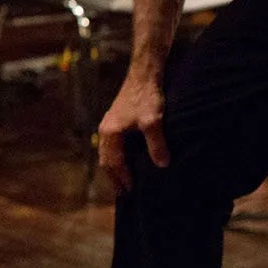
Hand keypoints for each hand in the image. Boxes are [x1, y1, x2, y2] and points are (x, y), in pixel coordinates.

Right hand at [97, 74, 169, 192]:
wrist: (144, 74)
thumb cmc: (147, 96)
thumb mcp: (153, 121)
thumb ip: (156, 144)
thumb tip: (162, 165)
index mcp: (111, 133)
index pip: (114, 162)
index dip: (123, 178)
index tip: (132, 191)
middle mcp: (105, 130)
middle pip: (106, 159)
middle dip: (113, 177)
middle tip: (123, 193)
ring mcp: (109, 124)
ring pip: (107, 152)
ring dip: (114, 167)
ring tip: (123, 180)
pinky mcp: (115, 119)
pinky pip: (111, 145)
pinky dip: (116, 156)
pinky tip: (126, 158)